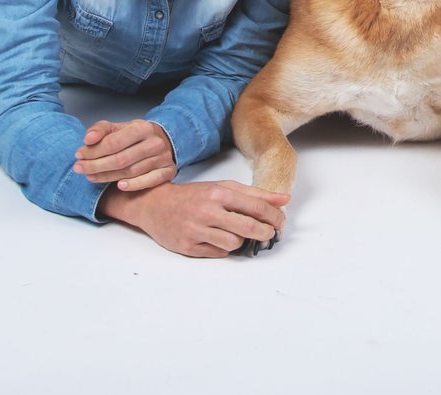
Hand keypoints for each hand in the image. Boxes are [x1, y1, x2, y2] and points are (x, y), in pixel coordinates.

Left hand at [74, 119, 176, 190]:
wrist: (165, 140)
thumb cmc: (137, 136)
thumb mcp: (119, 127)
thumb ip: (101, 130)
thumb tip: (88, 139)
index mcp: (142, 128)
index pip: (113, 142)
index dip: (93, 151)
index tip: (79, 155)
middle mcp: (155, 143)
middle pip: (120, 159)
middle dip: (96, 166)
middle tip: (79, 168)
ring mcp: (163, 158)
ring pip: (131, 172)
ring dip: (107, 177)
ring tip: (91, 177)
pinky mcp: (168, 172)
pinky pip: (150, 181)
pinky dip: (134, 185)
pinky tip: (119, 186)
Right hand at [103, 180, 289, 257]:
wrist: (156, 205)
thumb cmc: (194, 195)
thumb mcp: (224, 187)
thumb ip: (255, 194)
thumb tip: (284, 199)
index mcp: (219, 193)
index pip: (256, 206)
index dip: (274, 217)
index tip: (281, 222)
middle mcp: (208, 211)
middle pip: (248, 228)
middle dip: (265, 233)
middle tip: (269, 234)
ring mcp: (196, 230)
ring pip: (234, 244)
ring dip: (241, 241)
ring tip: (236, 233)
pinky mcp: (188, 247)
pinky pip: (218, 253)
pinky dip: (223, 248)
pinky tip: (218, 239)